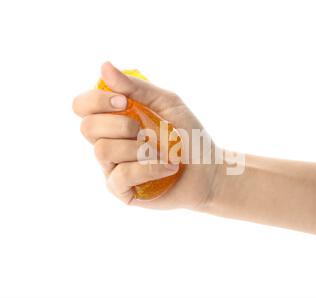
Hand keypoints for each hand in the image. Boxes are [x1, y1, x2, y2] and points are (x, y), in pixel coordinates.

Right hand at [73, 62, 218, 209]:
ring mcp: (113, 168)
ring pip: (103, 150)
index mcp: (115, 119)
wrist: (209, 170)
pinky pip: (120, 176)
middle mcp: (109, 142)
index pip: (82, 106)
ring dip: (139, 148)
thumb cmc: (189, 135)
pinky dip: (149, 168)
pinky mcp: (122, 190)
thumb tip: (104, 66)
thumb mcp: (167, 103)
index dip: (96, 101)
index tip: (124, 101)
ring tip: (162, 153)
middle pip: (87, 128)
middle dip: (121, 125)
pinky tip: (168, 168)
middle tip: (146, 131)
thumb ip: (137, 87)